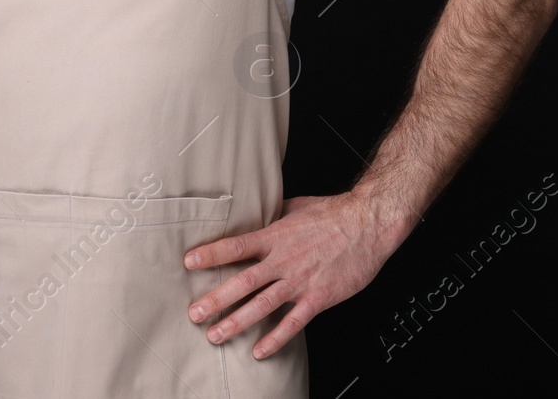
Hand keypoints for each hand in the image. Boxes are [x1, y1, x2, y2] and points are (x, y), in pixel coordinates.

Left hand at [182, 192, 398, 358]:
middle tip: (194, 313)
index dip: (210, 254)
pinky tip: (259, 351)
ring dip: (237, 322)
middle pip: (242, 282)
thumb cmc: (334, 212)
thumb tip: (255, 213)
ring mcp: (300, 281)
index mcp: (275, 236)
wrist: (369, 224)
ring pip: (262, 306)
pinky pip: (293, 323)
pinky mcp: (318, 297)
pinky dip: (275, 339)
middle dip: (215, 299)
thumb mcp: (296, 206)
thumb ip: (272, 215)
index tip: (188, 263)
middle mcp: (283, 260)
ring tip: (215, 335)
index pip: (235, 246)